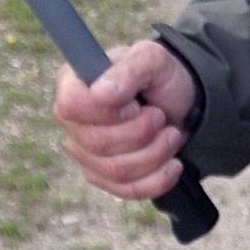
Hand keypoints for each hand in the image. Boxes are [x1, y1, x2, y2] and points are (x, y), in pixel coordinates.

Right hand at [51, 39, 196, 200]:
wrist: (179, 101)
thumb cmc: (159, 76)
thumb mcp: (152, 59)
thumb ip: (129, 69)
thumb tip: (101, 93)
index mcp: (73, 84)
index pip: (71, 105)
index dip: (106, 111)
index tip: (134, 104)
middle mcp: (73, 121)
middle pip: (97, 143)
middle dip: (141, 133)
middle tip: (160, 116)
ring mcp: (85, 153)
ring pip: (115, 170)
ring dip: (154, 153)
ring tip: (172, 134)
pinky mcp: (104, 177)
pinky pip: (127, 190)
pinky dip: (157, 179)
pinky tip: (173, 164)